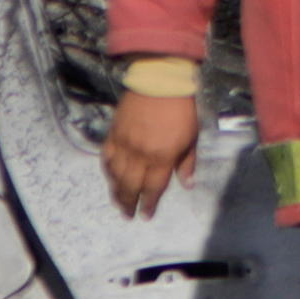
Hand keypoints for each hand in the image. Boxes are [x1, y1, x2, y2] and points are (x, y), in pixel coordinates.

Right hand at [104, 86, 200, 216]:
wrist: (161, 83)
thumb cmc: (182, 111)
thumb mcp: (192, 137)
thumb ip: (187, 163)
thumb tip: (187, 184)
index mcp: (162, 157)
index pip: (153, 188)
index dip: (149, 204)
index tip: (146, 215)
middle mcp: (140, 155)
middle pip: (131, 186)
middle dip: (129, 203)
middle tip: (128, 215)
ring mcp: (124, 145)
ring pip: (116, 175)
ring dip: (116, 191)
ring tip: (118, 202)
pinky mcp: (114, 134)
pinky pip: (107, 158)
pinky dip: (107, 171)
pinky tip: (110, 178)